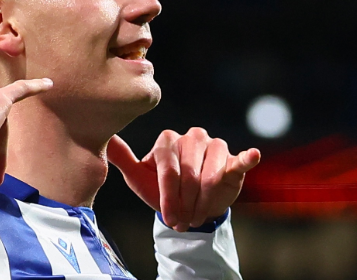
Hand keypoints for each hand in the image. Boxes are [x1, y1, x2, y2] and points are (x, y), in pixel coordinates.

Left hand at [107, 128, 259, 231]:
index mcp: (167, 140)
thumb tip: (104, 141)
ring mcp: (213, 146)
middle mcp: (191, 137)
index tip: (169, 217)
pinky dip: (246, 158)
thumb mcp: (139, 177)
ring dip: (205, 198)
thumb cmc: (161, 190)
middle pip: (189, 173)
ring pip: (211, 172)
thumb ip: (123, 160)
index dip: (169, 196)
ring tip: (200, 212)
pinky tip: (251, 156)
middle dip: (185, 201)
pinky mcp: (232, 159)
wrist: (188, 205)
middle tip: (184, 219)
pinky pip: (239, 158)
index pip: (168, 169)